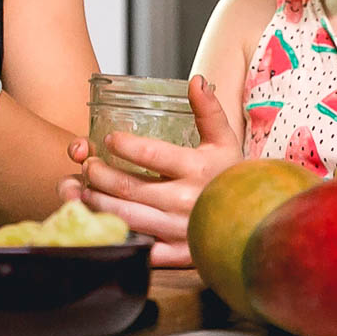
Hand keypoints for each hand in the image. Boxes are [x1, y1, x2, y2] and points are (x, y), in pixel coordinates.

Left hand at [58, 75, 243, 266]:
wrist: (254, 219)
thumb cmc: (231, 175)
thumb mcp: (224, 140)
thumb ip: (208, 110)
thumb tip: (196, 80)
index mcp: (197, 169)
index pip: (153, 155)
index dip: (125, 146)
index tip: (109, 139)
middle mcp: (187, 201)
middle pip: (129, 188)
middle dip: (99, 174)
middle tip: (88, 164)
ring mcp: (180, 230)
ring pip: (126, 217)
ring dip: (96, 202)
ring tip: (82, 189)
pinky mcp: (176, 255)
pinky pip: (138, 247)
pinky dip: (114, 234)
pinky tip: (99, 222)